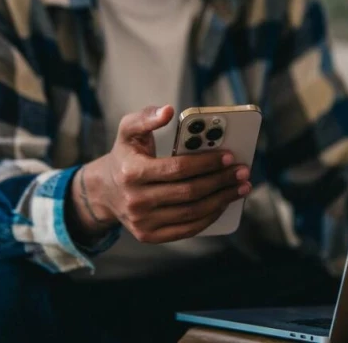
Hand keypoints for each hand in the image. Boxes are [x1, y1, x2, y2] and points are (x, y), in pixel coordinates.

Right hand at [68, 105, 251, 243]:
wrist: (104, 191)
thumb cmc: (126, 155)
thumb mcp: (128, 131)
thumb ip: (146, 117)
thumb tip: (168, 110)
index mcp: (131, 172)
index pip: (177, 169)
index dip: (207, 163)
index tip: (230, 156)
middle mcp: (135, 200)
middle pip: (189, 192)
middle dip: (221, 181)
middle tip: (243, 172)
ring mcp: (142, 222)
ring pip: (192, 213)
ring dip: (222, 200)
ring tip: (242, 187)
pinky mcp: (149, 236)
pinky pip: (187, 230)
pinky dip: (210, 217)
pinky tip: (224, 203)